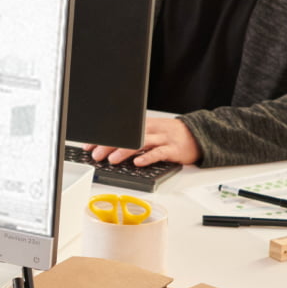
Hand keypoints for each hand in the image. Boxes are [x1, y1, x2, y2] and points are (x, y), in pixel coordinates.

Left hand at [85, 115, 201, 166]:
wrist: (198, 135)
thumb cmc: (171, 136)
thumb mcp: (152, 132)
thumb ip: (134, 137)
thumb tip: (110, 148)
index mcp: (144, 125)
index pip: (120, 130)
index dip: (103, 138)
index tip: (89, 145)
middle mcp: (152, 130)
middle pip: (127, 135)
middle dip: (110, 145)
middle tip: (96, 154)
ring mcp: (163, 139)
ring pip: (141, 143)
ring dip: (124, 151)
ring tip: (112, 160)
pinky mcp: (173, 149)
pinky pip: (159, 153)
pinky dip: (148, 157)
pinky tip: (138, 162)